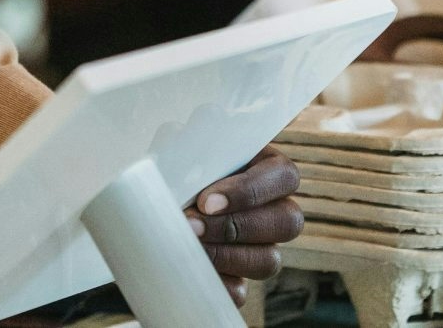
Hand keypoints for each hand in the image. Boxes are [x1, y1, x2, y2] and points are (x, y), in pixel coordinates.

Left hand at [186, 148, 305, 304]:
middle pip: (287, 223)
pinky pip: (241, 293)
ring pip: (269, 261)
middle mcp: (276, 209)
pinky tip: (192, 272)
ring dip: (226, 256)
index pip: (284, 177)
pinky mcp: (239, 277)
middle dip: (235, 227)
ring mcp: (263, 247)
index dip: (248, 192)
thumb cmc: (177, 164)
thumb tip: (186, 163)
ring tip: (188, 245)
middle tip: (192, 225)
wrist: (155, 199)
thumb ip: (194, 149)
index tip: (206, 202)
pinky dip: (217, 286)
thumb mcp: (187, 149)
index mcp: (269, 169)